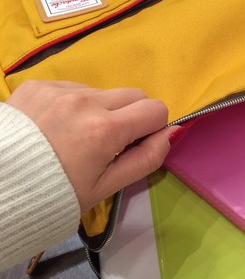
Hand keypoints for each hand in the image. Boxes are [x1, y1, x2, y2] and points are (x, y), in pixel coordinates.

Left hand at [7, 80, 173, 211]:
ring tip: (73, 136)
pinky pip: (72, 88)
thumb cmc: (56, 193)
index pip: (155, 108)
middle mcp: (85, 101)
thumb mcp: (106, 187)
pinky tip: (53, 127)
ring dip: (99, 109)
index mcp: (106, 129)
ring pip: (102, 91)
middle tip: (107, 142)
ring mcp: (59, 89)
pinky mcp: (38, 84)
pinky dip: (72, 105)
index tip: (134, 144)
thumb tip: (172, 133)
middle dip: (130, 116)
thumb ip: (146, 159)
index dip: (152, 128)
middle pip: (133, 94)